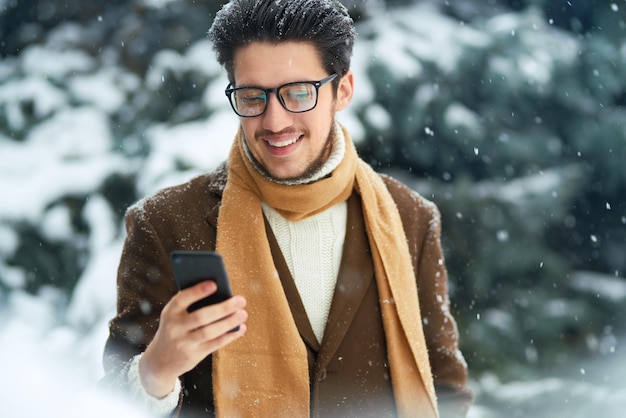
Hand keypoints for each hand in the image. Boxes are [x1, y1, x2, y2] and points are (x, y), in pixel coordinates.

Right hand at [139, 281, 246, 397]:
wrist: (160, 360)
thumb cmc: (176, 328)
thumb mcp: (175, 315)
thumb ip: (192, 305)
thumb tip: (223, 294)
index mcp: (170, 312)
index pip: (182, 299)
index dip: (197, 292)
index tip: (214, 284)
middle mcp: (175, 328)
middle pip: (201, 317)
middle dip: (223, 308)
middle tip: (241, 300)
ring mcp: (184, 343)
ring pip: (209, 332)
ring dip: (229, 322)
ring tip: (243, 314)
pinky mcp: (194, 355)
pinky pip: (215, 344)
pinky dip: (229, 336)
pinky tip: (240, 328)